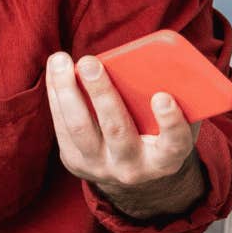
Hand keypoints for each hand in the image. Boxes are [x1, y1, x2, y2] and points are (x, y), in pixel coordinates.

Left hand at [46, 51, 206, 218]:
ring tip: (60, 60)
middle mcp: (132, 168)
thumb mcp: (172, 126)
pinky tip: (55, 70)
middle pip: (116, 130)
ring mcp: (100, 167)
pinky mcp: (74, 161)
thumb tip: (162, 62)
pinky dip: (56, 94)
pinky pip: (61, 125)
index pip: (174, 144)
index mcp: (166, 159)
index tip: (162, 97)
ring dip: (67, 90)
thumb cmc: (156, 135)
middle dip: (101, 94)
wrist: (130, 172)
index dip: (170, 122)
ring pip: (79, 127)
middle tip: (89, 63)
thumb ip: (176, 103)